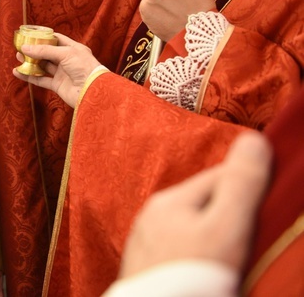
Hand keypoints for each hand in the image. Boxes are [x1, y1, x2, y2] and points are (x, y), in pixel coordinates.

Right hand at [12, 33, 102, 107]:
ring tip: (17, 58)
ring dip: (30, 62)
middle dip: (34, 50)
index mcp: (73, 48)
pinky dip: (29, 76)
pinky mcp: (57, 85)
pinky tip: (18, 72)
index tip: (31, 35)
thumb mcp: (65, 53)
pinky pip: (41, 80)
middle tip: (21, 47)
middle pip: (47, 53)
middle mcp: (67, 60)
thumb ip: (44, 51)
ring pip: (43, 66)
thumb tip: (25, 48)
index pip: (57, 39)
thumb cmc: (84, 67)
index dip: (44, 36)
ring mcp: (62, 73)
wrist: (92, 91)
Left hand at [120, 131, 271, 278]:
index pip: (219, 178)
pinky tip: (206, 272)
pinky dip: (197, 259)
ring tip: (230, 260)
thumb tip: (254, 139)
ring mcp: (146, 243)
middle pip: (205, 205)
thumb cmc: (193, 276)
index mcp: (169, 200)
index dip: (249, 188)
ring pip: (191, 229)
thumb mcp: (226, 227)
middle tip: (252, 239)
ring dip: (214, 239)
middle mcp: (151, 216)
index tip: (269, 206)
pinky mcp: (147, 269)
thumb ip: (241, 184)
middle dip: (231, 216)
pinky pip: (179, 252)